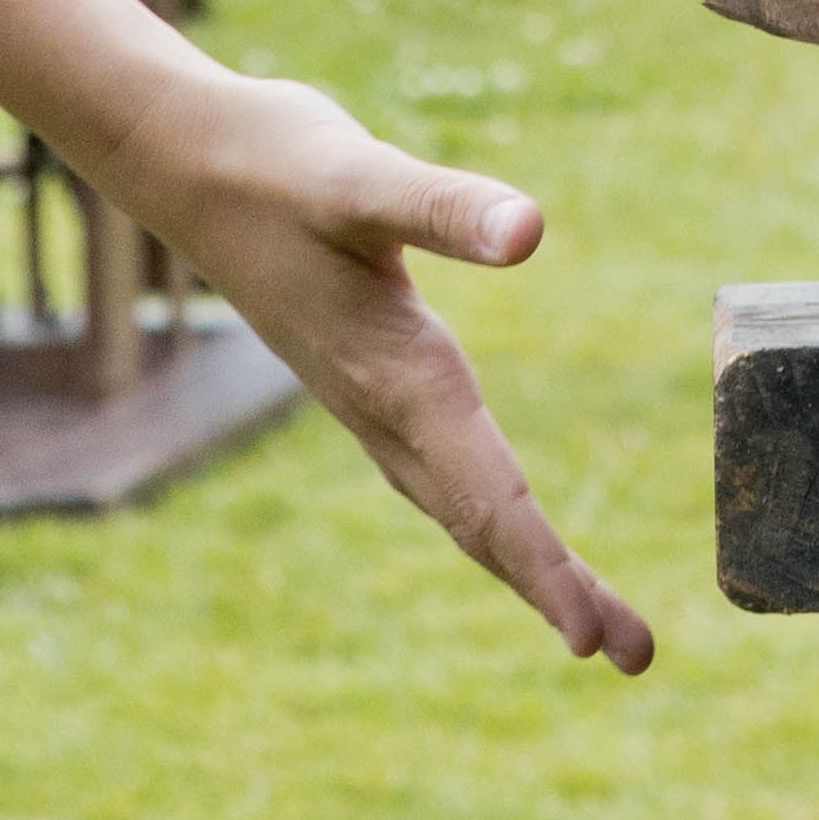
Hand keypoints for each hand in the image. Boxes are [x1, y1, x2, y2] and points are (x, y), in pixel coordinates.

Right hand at [102, 63, 654, 670]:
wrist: (184, 163)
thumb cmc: (274, 166)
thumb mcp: (360, 178)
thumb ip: (446, 205)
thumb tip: (533, 231)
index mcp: (397, 375)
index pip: (485, 493)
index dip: (542, 567)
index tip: (593, 636)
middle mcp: (385, 405)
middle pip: (481, 521)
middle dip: (554, 589)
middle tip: (633, 656)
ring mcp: (369, 399)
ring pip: (459, 502)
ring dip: (523, 561)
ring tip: (590, 617)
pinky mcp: (366, 373)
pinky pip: (438, 468)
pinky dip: (484, 509)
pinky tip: (501, 519)